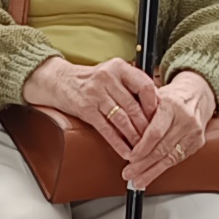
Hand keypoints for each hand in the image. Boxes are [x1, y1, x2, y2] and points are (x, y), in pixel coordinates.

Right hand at [22, 53, 159, 151]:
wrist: (59, 80)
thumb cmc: (90, 79)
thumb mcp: (112, 73)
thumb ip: (131, 84)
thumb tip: (157, 103)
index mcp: (119, 67)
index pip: (144, 86)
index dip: (154, 104)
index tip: (159, 117)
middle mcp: (108, 78)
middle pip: (134, 106)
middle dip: (146, 126)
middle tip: (155, 139)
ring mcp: (96, 94)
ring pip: (122, 119)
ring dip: (134, 137)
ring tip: (142, 149)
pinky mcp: (86, 109)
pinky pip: (106, 129)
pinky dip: (118, 143)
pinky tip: (125, 151)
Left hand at [119, 71, 216, 190]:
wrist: (197, 95)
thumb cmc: (171, 96)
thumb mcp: (155, 95)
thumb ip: (140, 111)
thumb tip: (121, 129)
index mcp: (172, 105)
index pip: (156, 132)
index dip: (142, 148)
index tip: (130, 157)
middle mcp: (185, 119)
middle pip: (162, 148)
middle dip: (143, 164)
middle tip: (129, 174)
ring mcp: (194, 132)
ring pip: (170, 158)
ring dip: (152, 172)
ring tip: (138, 180)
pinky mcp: (197, 143)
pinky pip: (178, 159)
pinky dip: (163, 168)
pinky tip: (151, 174)